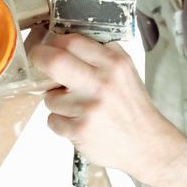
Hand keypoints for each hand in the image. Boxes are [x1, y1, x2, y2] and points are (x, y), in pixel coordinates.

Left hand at [29, 33, 174, 180]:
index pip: (72, 41)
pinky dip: (61, 123)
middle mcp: (102, 83)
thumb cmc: (132, 108)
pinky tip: (79, 124)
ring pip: (50, 97)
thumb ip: (101, 55)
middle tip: (38, 62)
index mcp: (114, 64)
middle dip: (39, 59)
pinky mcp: (79, 130)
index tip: (48, 47)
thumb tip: (65, 41)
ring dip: (57, 102)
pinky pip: (53, 120)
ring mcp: (89, 108)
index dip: (53, 42)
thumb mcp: (126, 72)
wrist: (147, 145)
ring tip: (77, 108)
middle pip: (54, 61)